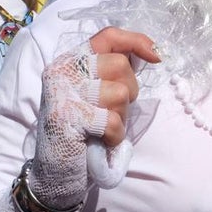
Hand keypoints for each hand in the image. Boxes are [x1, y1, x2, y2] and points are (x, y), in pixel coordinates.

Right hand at [29, 27, 157, 209]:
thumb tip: (151, 52)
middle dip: (130, 91)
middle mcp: (61, 71)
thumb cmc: (82, 132)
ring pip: (120, 93)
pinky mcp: (67, 118)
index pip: (108, 36)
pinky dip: (114, 136)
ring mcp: (62, 93)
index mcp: (69, 61)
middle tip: (113, 112)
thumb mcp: (95, 94)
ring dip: (121, 117)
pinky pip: (112, 120)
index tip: (156, 56)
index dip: (136, 41)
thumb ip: (111, 71)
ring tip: (103, 129)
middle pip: (120, 65)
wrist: (54, 174)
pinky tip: (101, 142)